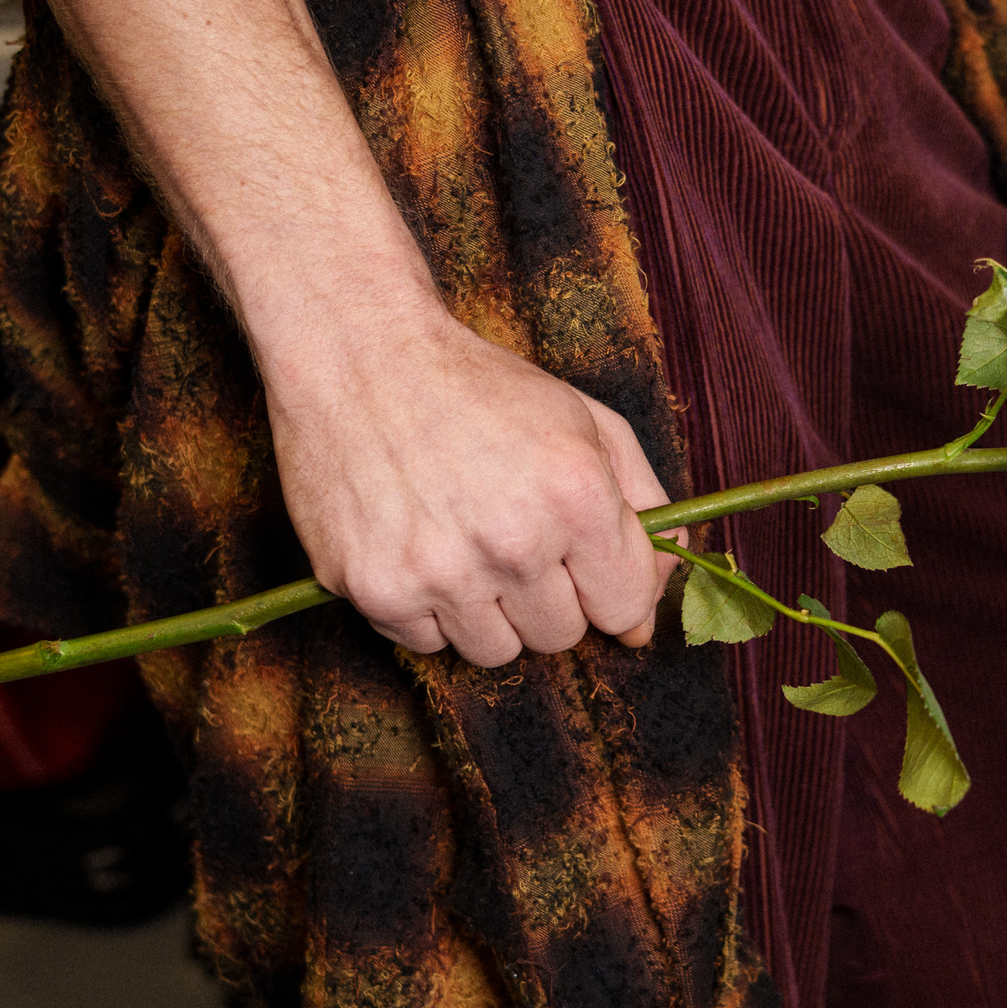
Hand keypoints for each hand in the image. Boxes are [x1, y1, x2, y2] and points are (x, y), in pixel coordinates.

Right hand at [264, 292, 678, 666]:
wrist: (360, 356)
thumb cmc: (481, 389)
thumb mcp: (587, 423)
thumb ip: (643, 512)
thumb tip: (646, 618)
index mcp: (577, 495)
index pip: (625, 606)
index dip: (609, 586)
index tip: (584, 563)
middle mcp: (513, 543)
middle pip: (560, 636)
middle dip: (549, 597)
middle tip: (513, 537)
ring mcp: (440, 573)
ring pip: (494, 651)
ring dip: (489, 611)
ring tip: (465, 543)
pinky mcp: (376, 590)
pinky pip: (425, 645)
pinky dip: (428, 609)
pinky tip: (418, 547)